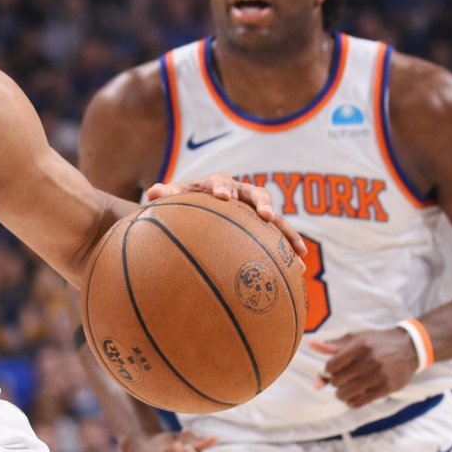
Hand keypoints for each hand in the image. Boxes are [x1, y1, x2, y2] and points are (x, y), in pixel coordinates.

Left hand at [148, 171, 307, 258]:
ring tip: (298, 250)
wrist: (199, 206)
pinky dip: (289, 250)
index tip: (222, 196)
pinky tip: (299, 269)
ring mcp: (254, 210)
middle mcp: (241, 193)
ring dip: (287, 231)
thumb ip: (165, 193)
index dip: (222, 188)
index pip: (221, 182)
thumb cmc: (185, 200)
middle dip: (262, 203)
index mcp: (217, 184)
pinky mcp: (262, 227)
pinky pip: (278, 237)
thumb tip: (152, 191)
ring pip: (275, 217)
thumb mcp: (174, 197)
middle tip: (265, 215)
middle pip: (256, 193)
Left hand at [310, 329, 417, 407]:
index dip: (327, 371)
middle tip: (339, 380)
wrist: (410, 347)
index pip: (331, 366)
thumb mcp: (356, 338)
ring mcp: (381, 374)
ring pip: (347, 393)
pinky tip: (353, 397)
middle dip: (334, 382)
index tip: (332, 370)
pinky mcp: (389, 387)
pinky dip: (352, 402)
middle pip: (338, 380)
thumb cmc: (376, 343)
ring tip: (343, 390)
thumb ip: (332, 345)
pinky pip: (361, 401)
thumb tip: (310, 344)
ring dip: (340, 394)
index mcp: (360, 345)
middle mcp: (371, 359)